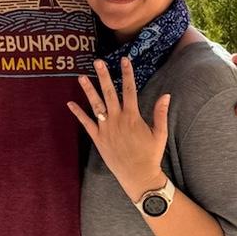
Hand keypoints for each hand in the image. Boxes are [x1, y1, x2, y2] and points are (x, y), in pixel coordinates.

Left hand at [68, 57, 171, 202]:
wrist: (138, 175)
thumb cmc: (150, 155)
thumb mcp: (160, 133)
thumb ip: (161, 113)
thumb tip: (166, 95)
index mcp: (133, 117)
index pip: (130, 90)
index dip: (127, 73)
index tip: (125, 60)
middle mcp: (118, 119)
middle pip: (110, 93)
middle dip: (104, 76)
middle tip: (98, 62)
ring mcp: (106, 128)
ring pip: (96, 105)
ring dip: (88, 90)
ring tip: (81, 77)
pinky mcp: (98, 138)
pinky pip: (86, 123)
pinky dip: (78, 113)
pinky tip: (70, 104)